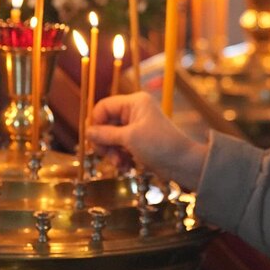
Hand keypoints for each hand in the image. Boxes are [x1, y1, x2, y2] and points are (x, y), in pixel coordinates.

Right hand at [88, 92, 208, 188]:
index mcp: (134, 102)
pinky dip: (120, 157)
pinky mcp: (138, 141)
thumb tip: (87, 132)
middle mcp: (134, 111)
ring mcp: (136, 127)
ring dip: (111, 152)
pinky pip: (120, 146)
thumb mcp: (129, 138)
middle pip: (105, 123)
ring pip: (111, 137)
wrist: (183, 163)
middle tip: (107, 156)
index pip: (104, 106)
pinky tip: (125, 167)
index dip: (95, 123)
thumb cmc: (159, 145)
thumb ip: (105, 134)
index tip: (92, 140)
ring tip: (119, 165)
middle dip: (104, 142)